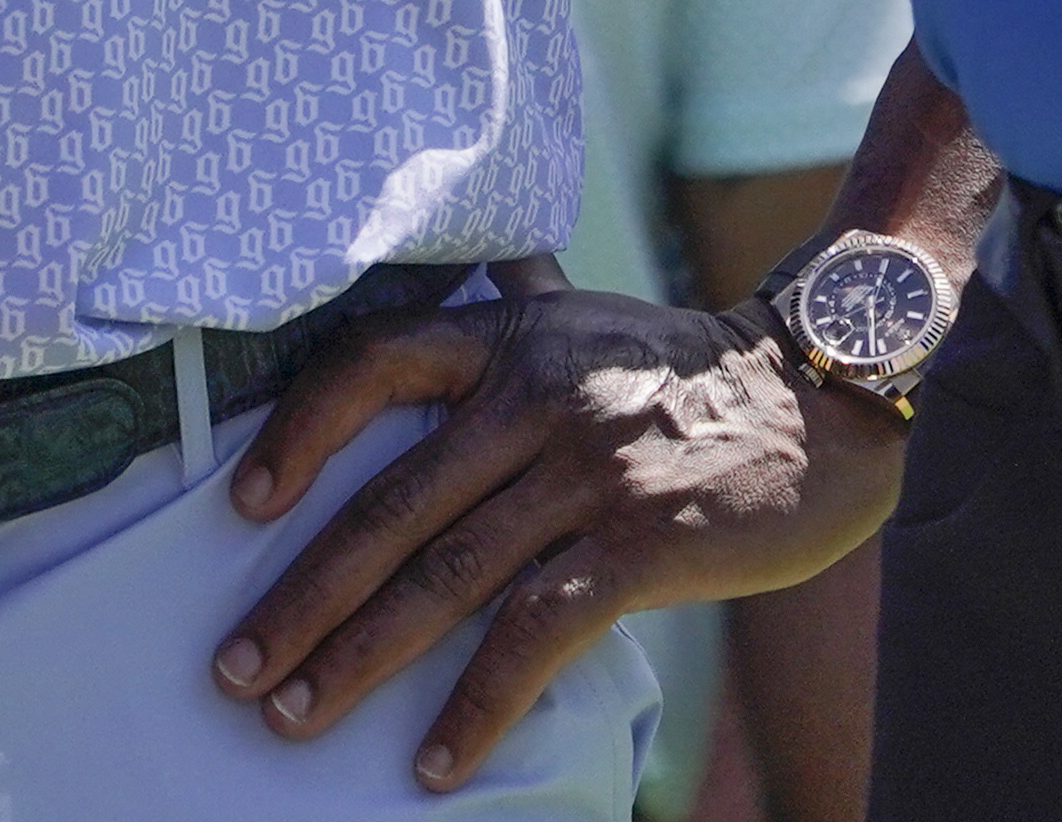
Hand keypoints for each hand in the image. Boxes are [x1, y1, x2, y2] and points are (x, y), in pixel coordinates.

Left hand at [207, 286, 899, 790]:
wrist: (825, 395)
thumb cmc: (688, 369)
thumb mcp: (588, 320)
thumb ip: (514, 316)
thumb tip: (451, 299)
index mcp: (509, 339)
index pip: (372, 362)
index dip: (299, 431)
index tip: (244, 504)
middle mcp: (536, 395)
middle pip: (391, 503)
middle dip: (302, 596)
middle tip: (236, 668)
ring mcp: (587, 471)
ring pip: (446, 575)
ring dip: (359, 658)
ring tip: (295, 716)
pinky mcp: (639, 543)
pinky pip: (536, 631)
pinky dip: (478, 705)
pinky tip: (437, 761)